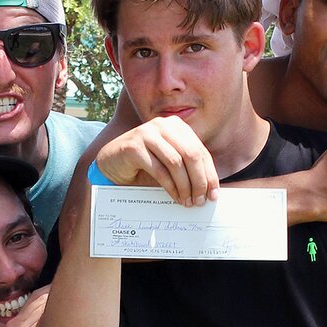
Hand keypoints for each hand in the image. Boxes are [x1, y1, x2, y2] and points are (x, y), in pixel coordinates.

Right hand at [96, 117, 218, 206]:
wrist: (113, 163)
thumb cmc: (145, 165)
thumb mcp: (170, 164)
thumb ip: (187, 168)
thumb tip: (209, 190)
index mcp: (176, 126)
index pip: (200, 151)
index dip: (209, 174)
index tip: (213, 194)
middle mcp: (163, 125)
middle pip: (191, 155)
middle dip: (199, 181)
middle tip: (200, 201)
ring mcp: (147, 133)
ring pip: (176, 162)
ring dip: (185, 186)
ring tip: (188, 201)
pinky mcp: (134, 146)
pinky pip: (159, 169)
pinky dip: (170, 186)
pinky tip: (175, 196)